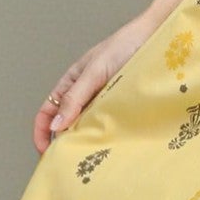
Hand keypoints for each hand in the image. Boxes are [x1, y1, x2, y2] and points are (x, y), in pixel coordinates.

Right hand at [33, 7, 163, 154]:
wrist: (157, 35)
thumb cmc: (124, 46)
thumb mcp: (95, 71)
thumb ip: (75, 98)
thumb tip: (55, 126)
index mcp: (72, 82)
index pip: (48, 111)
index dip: (41, 132)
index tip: (45, 152)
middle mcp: (86, 92)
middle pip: (66, 122)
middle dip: (62, 142)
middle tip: (67, 163)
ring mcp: (105, 99)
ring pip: (88, 124)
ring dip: (85, 140)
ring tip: (88, 158)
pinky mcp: (124, 103)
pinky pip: (109, 122)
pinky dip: (105, 134)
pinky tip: (109, 145)